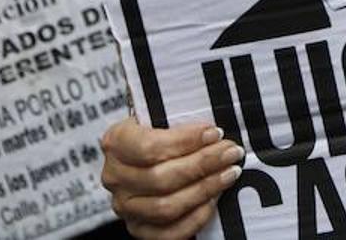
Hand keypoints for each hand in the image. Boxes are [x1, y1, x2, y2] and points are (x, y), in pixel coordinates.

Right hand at [100, 118, 243, 238]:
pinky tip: (214, 199)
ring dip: (204, 189)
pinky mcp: (138, 229)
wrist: (146, 158)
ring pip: (166, 207)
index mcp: (116, 142)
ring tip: (229, 173)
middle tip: (231, 153)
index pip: (147, 146)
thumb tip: (213, 130)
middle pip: (161, 178)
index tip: (214, 133)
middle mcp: (114, 176)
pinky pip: (169, 233)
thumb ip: (178, 119)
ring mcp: (125, 206)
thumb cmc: (159, 133)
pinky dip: (196, 217)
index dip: (185, 142)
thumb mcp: (161, 117)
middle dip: (203, 165)